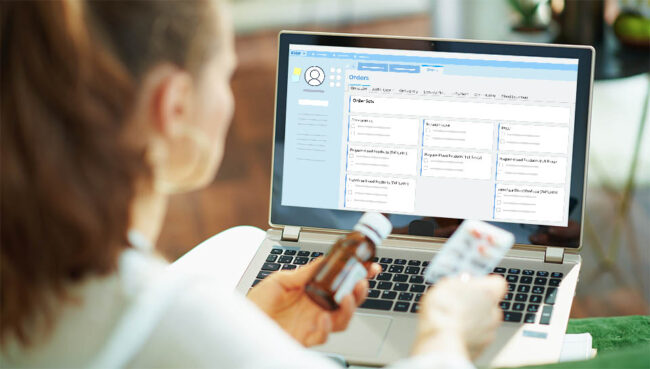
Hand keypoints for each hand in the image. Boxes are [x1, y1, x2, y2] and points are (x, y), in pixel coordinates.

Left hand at [247, 258, 380, 346]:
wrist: (238, 324)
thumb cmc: (257, 303)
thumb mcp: (280, 280)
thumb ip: (304, 273)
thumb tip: (324, 261)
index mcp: (313, 292)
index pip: (340, 283)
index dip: (357, 275)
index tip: (370, 265)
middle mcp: (316, 309)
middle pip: (348, 302)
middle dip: (360, 291)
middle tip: (361, 281)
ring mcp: (312, 324)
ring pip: (342, 320)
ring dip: (349, 308)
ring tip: (347, 296)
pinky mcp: (305, 338)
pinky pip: (323, 336)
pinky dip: (326, 327)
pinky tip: (322, 317)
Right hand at [412, 275, 505, 360]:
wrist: (442, 341)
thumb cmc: (445, 310)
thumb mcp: (446, 283)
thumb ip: (459, 281)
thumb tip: (462, 280)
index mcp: (490, 292)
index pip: (496, 283)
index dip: (482, 283)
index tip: (469, 284)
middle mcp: (495, 312)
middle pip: (489, 304)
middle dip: (475, 303)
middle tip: (457, 303)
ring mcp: (489, 333)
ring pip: (482, 323)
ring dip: (470, 321)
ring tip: (451, 320)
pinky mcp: (481, 349)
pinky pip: (475, 339)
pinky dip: (465, 336)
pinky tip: (451, 333)